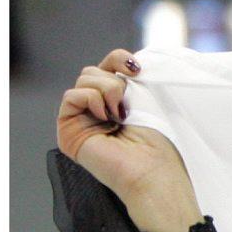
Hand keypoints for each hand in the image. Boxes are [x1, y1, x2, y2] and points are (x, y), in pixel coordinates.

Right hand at [56, 49, 202, 231]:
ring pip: (84, 79)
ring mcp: (83, 121)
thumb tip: (128, 61)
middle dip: (115, 80)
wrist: (154, 172)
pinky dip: (91, 100)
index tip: (138, 68)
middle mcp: (99, 111)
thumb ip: (132, 78)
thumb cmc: (161, 143)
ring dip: (107, 91)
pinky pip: (71, 96)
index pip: (109, 66)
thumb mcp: (149, 100)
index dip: (119, 59)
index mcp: (119, 103)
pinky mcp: (69, 131)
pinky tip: (107, 120)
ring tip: (120, 116)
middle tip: (129, 105)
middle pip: (93, 71)